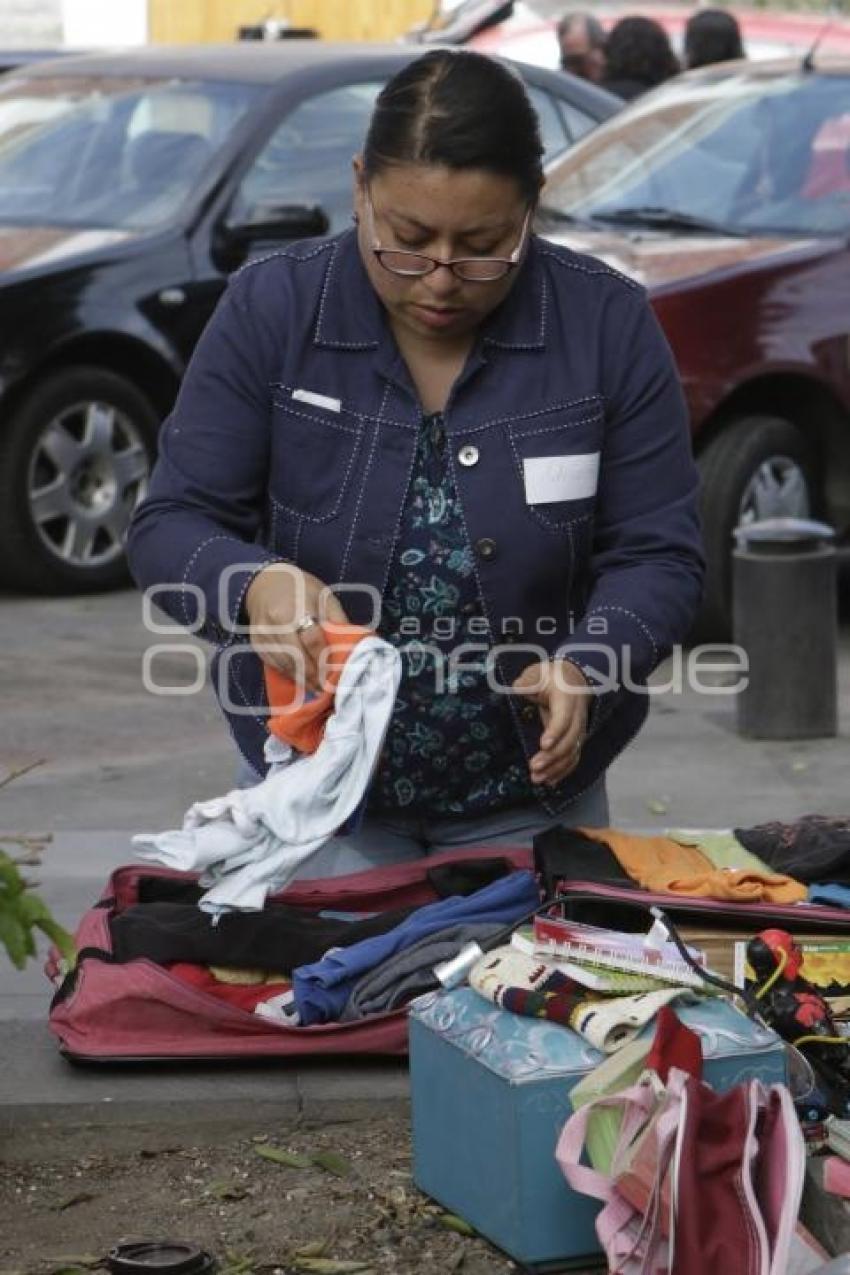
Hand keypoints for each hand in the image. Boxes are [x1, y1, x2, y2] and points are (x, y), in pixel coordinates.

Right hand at [244, 564, 348, 691]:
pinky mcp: (256, 642)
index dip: (323, 660)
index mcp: (296, 608)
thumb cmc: (299, 587)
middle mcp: (276, 623)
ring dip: (301, 679)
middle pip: (296, 656)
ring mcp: (264, 634)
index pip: (312, 640)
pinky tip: (300, 680)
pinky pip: (273, 663)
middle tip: (326, 689)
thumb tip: (351, 643)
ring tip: (316, 689)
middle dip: (313, 676)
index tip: (334, 674)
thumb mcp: (323, 595)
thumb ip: (336, 618)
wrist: (264, 582)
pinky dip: (288, 674)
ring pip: (284, 663)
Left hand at [511, 659, 591, 786]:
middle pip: (570, 740)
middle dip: (553, 756)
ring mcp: (578, 730)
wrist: (573, 680)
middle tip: (534, 767)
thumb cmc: (550, 677)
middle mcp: (577, 717)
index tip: (543, 744)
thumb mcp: (538, 674)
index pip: (564, 718)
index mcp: (567, 699)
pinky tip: (549, 781)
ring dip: (556, 768)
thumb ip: (528, 681)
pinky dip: (563, 771)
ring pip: (572, 753)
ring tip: (537, 779)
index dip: (555, 732)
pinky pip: (573, 758)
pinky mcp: (576, 739)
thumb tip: (517, 687)